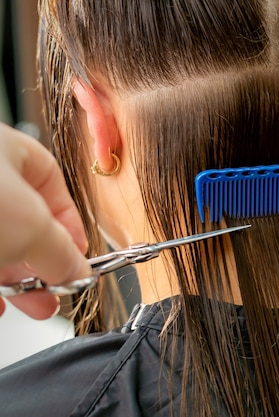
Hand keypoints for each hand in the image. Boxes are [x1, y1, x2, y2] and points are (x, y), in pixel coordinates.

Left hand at [0, 123, 89, 318]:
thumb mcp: (33, 226)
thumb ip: (63, 251)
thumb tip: (79, 271)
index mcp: (6, 151)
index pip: (50, 185)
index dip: (69, 223)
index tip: (78, 257)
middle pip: (20, 221)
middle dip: (40, 263)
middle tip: (53, 290)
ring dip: (12, 280)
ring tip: (27, 304)